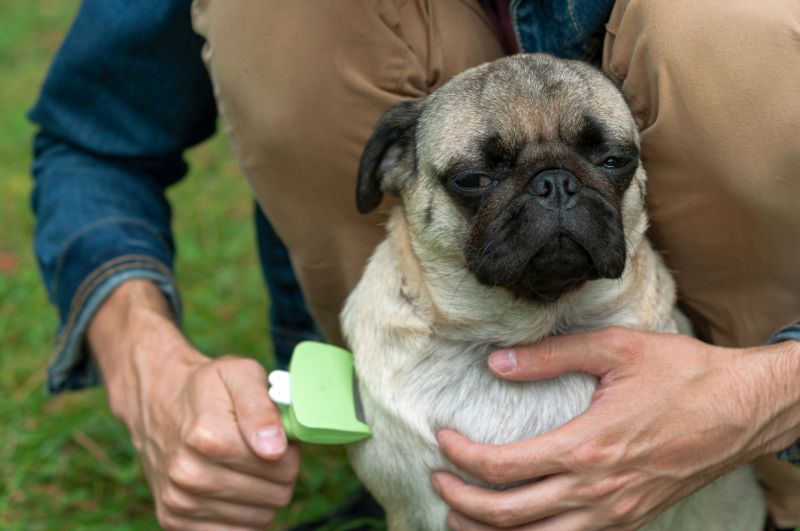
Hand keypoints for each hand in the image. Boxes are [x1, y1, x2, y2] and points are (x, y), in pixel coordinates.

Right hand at [89, 280, 299, 529]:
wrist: (156, 399)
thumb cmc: (207, 387)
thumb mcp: (239, 374)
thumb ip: (262, 408)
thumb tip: (274, 448)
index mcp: (208, 438)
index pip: (283, 466)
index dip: (290, 449)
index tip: (276, 435)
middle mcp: (188, 474)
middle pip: (275, 494)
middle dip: (280, 472)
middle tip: (264, 449)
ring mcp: (180, 501)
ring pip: (260, 517)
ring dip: (262, 492)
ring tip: (246, 464)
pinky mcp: (174, 519)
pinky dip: (243, 512)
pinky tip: (233, 483)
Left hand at [433, 327, 799, 529]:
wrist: (741, 410)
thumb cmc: (682, 374)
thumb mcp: (615, 349)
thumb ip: (550, 357)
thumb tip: (497, 362)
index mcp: (586, 448)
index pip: (502, 467)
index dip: (461, 457)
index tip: (442, 439)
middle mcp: (596, 492)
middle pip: (509, 516)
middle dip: (463, 502)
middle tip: (438, 481)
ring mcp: (615, 513)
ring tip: (461, 517)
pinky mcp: (631, 519)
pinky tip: (520, 527)